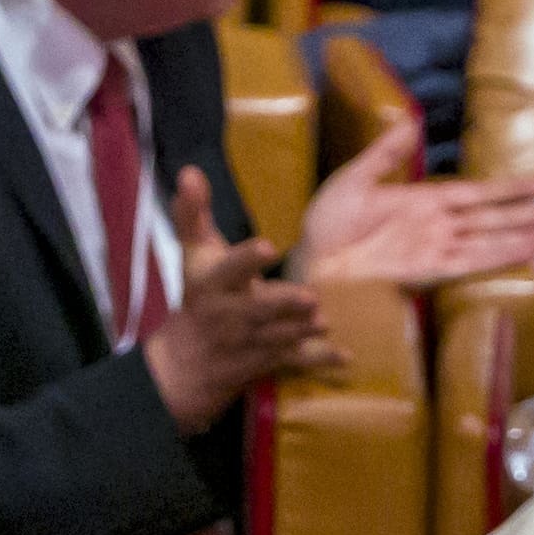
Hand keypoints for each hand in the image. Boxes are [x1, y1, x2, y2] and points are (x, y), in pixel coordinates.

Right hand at [140, 165, 324, 433]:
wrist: (188, 364)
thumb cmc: (198, 296)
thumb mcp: (192, 253)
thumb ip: (193, 212)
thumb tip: (190, 171)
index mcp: (214, 285)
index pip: (229, 269)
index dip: (246, 260)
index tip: (267, 245)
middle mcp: (232, 315)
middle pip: (257, 310)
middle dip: (281, 305)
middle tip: (309, 297)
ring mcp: (252, 342)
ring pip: (279, 338)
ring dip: (302, 331)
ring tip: (325, 321)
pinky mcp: (270, 361)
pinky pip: (295, 362)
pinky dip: (320, 360)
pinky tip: (345, 356)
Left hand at [291, 114, 533, 289]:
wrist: (309, 263)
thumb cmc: (327, 224)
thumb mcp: (355, 179)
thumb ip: (386, 154)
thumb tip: (409, 120)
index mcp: (423, 202)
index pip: (476, 194)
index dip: (508, 190)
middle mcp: (437, 227)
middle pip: (494, 218)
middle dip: (531, 215)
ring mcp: (436, 250)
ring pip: (491, 240)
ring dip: (526, 235)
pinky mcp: (427, 273)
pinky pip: (471, 262)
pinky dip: (499, 256)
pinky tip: (526, 252)